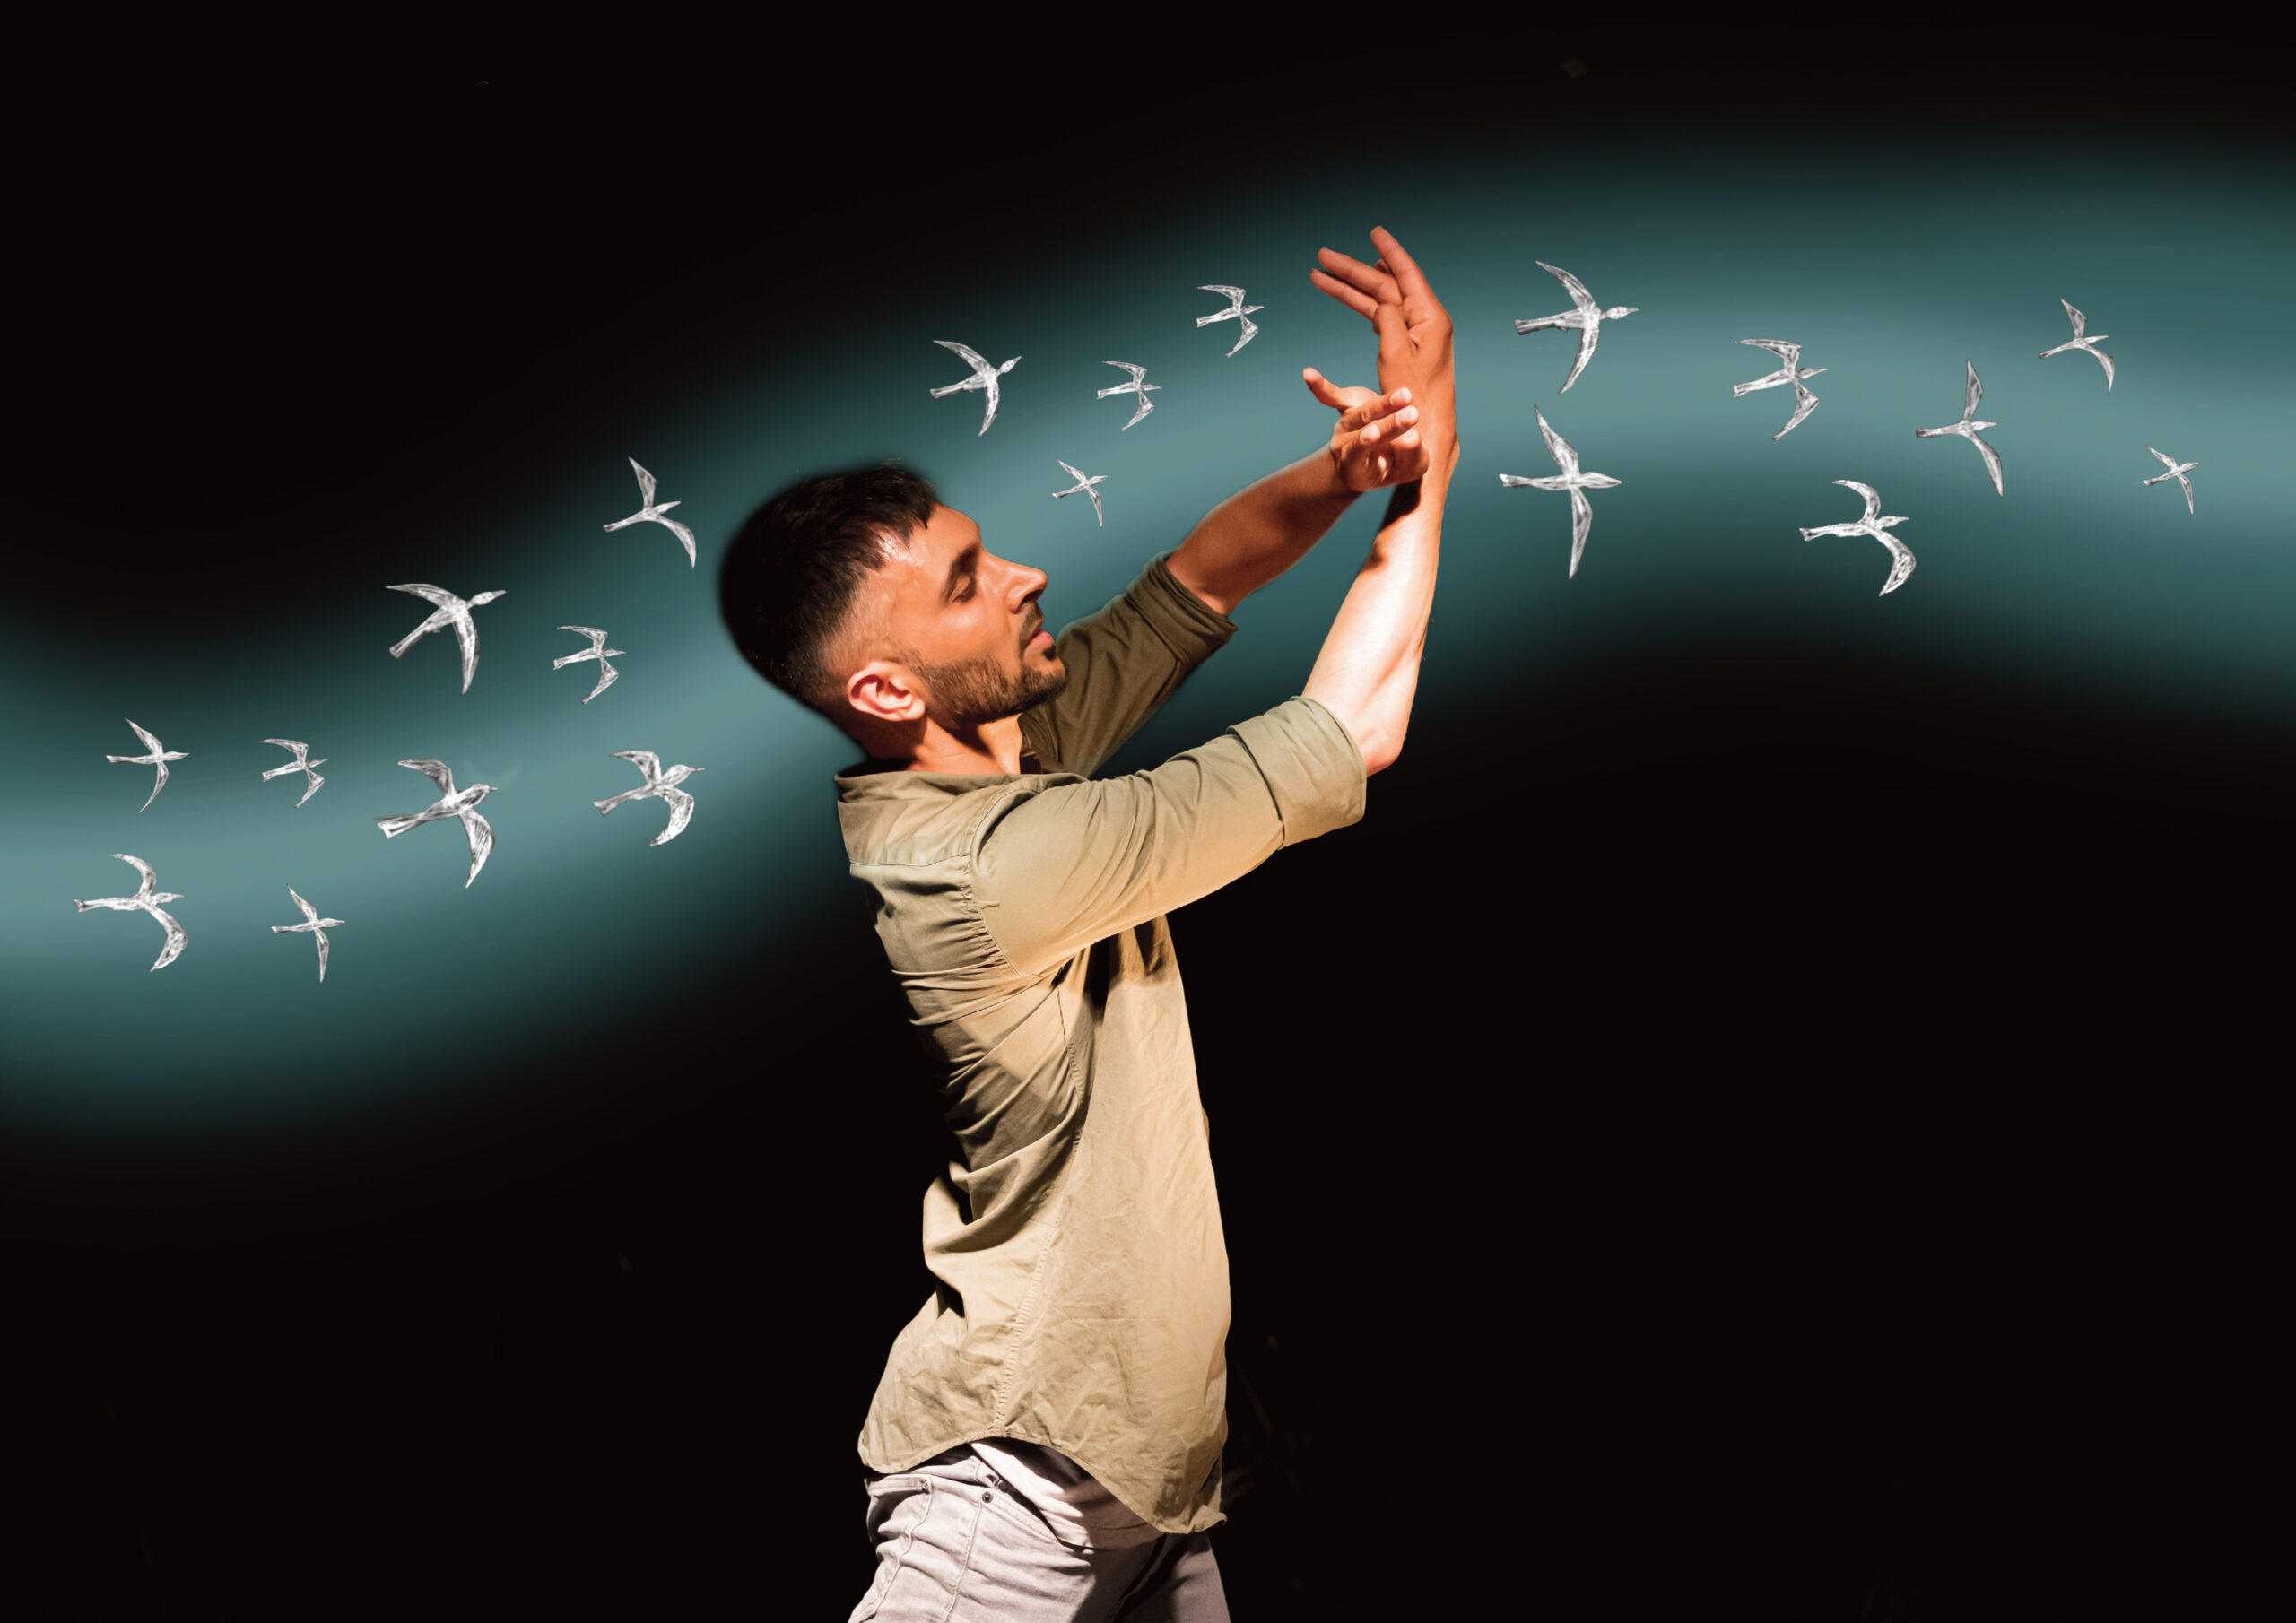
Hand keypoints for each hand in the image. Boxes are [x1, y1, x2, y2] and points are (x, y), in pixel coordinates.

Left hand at [1305, 372, 1426, 492]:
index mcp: (1356, 470)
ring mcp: (1345, 425)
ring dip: (1385, 403)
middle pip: (1365, 434)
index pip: (1361, 456)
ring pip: (1364, 412)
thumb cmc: (1396, 463)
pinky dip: (1320, 386)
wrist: (1377, 452)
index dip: (1370, 445)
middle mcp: (1344, 448)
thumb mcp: (1409, 469)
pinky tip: (1308, 374)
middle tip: (1412, 416)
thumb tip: (1412, 437)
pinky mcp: (1347, 405)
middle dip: (1390, 425)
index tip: (1392, 438)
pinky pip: (1332, 396)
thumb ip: (1411, 457)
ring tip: (1406, 396)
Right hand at [1310, 227, 1457, 472]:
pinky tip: (1351, 295)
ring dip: (1351, 289)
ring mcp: (1416, 333)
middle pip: (1385, 285)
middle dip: (1353, 271)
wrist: (1425, 429)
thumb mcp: (1396, 354)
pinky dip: (1362, 306)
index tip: (1374, 233)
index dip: (1388, 251)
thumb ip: (1388, 319)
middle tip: (1323, 257)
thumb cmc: (1414, 396)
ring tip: (1320, 275)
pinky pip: (1381, 317)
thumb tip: (1382, 300)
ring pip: (1379, 301)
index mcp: (1429, 318)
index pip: (1406, 274)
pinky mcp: (1406, 347)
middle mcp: (1425, 321)